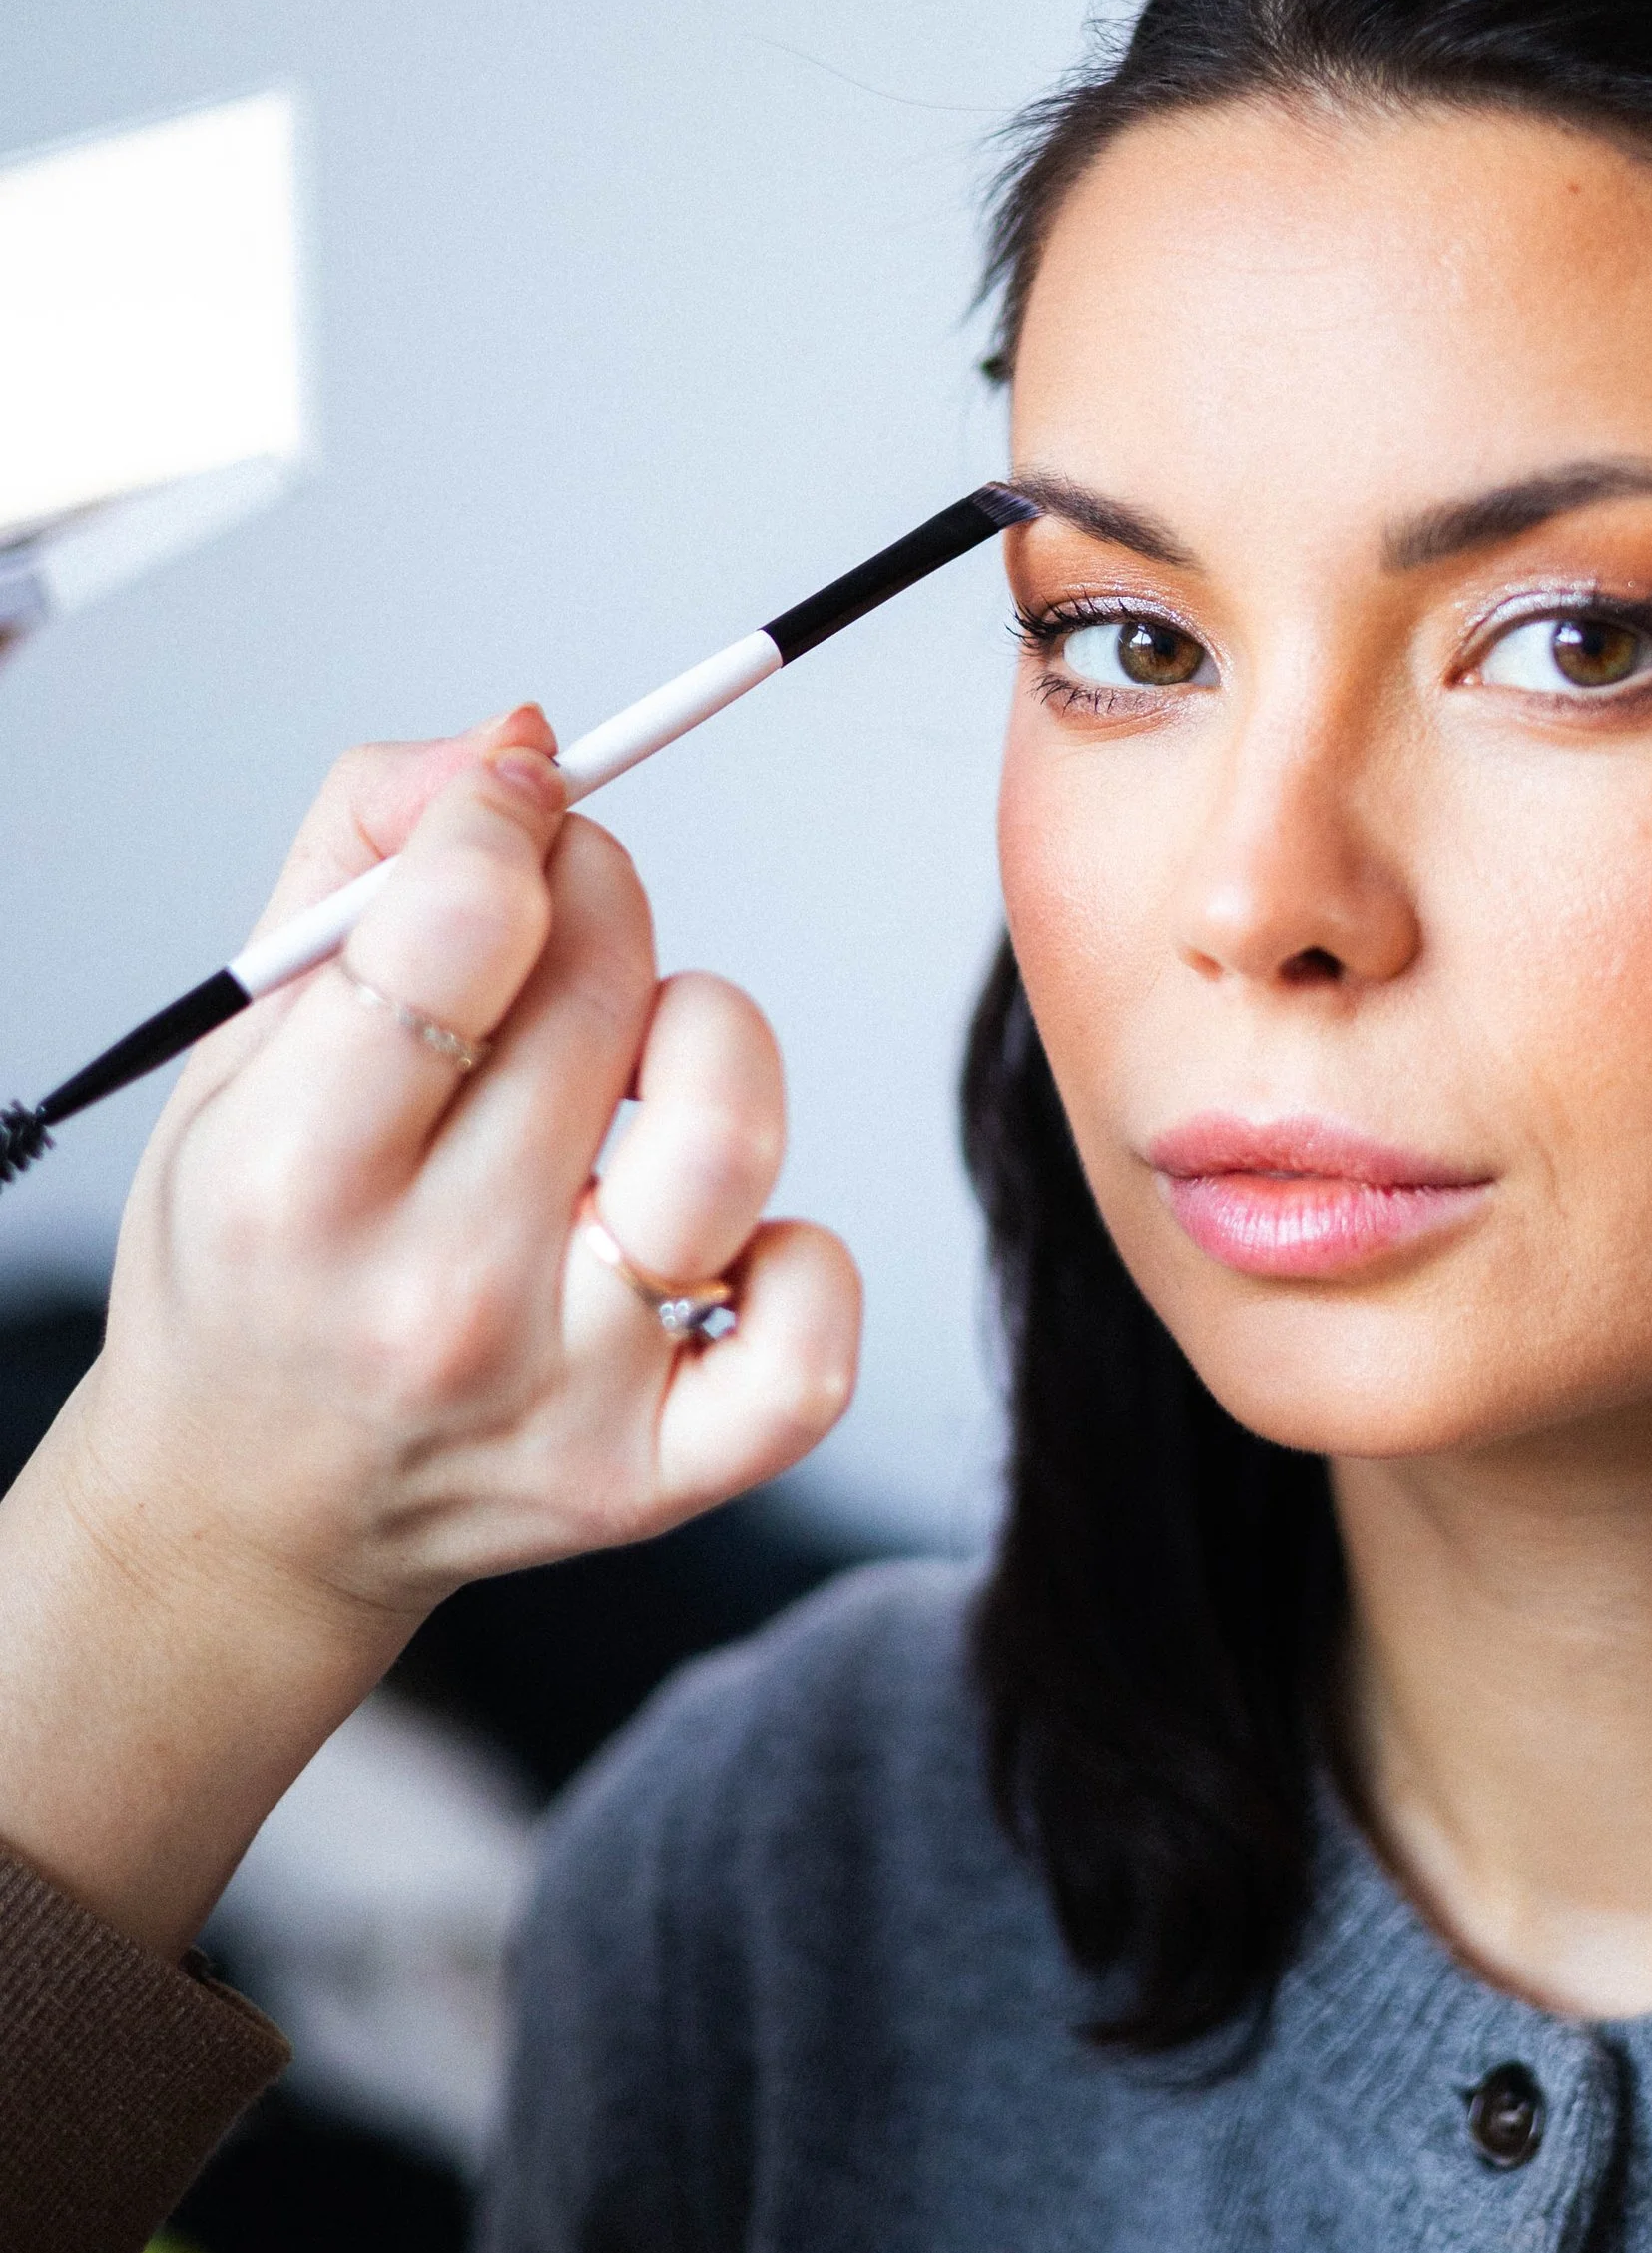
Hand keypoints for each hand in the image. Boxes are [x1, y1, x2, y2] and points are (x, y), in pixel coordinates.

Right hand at [0, 710, 859, 1950]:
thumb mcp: (238, 1046)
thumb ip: (359, 855)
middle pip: (601, 988)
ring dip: (703, 1046)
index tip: (511, 811)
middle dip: (591, 903)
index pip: (460, 929)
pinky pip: (812, 1330)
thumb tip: (516, 744)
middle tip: (548, 935)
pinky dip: (799, 1258)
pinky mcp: (660, 1474)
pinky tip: (713, 1241)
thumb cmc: (257, 1257)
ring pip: (731, 1133)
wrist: (257, 1507)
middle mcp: (434, 1297)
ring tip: (630, 1077)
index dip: (505, 822)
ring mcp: (563, 1393)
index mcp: (297, 1182)